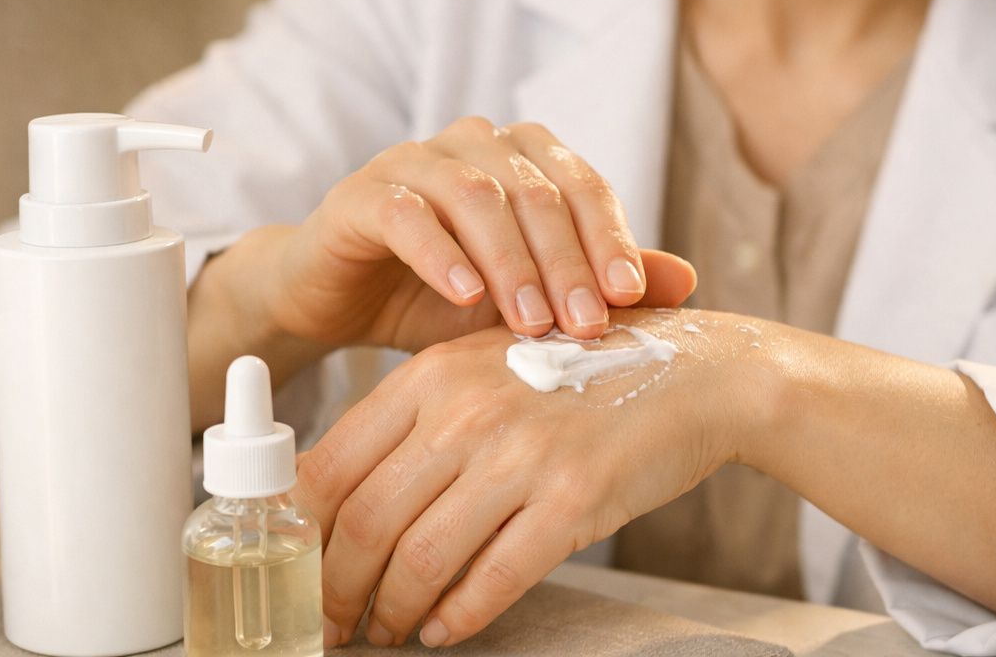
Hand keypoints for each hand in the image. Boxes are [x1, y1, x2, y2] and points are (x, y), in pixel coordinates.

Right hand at [262, 116, 696, 352]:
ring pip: (477, 195)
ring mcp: (412, 161)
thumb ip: (597, 285)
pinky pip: (406, 213)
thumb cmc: (438, 298)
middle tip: (585, 324)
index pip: (582, 184)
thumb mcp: (527, 300)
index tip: (630, 296)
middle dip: (567, 260)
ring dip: (511, 261)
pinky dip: (441, 254)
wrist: (338, 302)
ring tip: (531, 321)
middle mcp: (472, 144)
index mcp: (522, 157)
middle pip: (535, 190)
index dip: (610, 237)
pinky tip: (465, 297)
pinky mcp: (360, 194)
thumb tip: (687, 282)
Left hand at [293, 308, 773, 648]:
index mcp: (436, 372)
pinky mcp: (573, 498)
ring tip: (390, 629)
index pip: (331, 465)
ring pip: (420, 558)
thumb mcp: (491, 367)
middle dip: (336, 590)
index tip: (297, 572)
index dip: (302, 536)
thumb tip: (351, 501)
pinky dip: (459, 615)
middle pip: (365, 521)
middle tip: (333, 621)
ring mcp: (521, 454)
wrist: (697, 371)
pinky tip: (446, 627)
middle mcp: (468, 408)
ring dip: (393, 610)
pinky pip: (493, 578)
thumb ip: (424, 418)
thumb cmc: (586, 372)